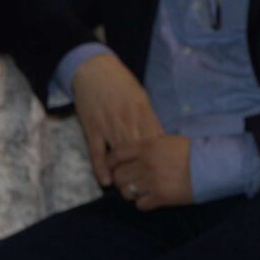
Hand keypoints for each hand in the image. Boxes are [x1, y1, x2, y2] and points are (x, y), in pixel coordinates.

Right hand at [71, 52, 164, 188]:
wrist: (93, 69)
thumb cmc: (120, 82)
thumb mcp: (141, 96)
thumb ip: (149, 117)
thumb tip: (160, 136)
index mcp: (143, 111)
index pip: (156, 139)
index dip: (161, 156)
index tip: (167, 171)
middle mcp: (128, 120)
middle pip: (140, 150)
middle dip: (146, 168)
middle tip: (151, 186)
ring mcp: (109, 126)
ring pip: (121, 154)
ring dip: (125, 172)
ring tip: (130, 189)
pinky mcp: (92, 129)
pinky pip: (97, 152)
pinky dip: (102, 168)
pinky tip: (107, 181)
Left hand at [110, 135, 193, 210]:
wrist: (214, 164)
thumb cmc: (195, 150)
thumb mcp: (169, 141)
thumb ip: (148, 146)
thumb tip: (133, 153)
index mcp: (148, 147)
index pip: (116, 155)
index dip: (111, 162)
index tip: (113, 166)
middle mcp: (146, 164)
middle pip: (118, 176)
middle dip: (121, 179)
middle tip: (128, 180)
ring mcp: (152, 182)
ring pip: (126, 192)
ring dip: (130, 192)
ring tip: (140, 190)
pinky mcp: (161, 198)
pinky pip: (140, 205)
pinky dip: (143, 203)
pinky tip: (152, 197)